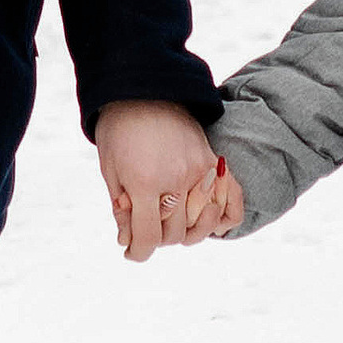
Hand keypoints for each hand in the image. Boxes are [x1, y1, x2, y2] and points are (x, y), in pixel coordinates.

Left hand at [94, 101, 223, 261]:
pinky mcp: (213, 162)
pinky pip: (231, 201)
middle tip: (146, 229)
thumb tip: (129, 242)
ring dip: (186, 232)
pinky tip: (211, 223)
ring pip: (202, 223)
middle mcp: (177, 179)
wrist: (142, 89)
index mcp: (145, 182)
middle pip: (175, 234)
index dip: (138, 252)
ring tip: (170, 224)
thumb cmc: (119, 130)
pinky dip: (224, 218)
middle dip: (157, 239)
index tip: (132, 252)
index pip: (148, 237)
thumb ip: (123, 209)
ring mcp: (200, 171)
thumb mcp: (111, 171)